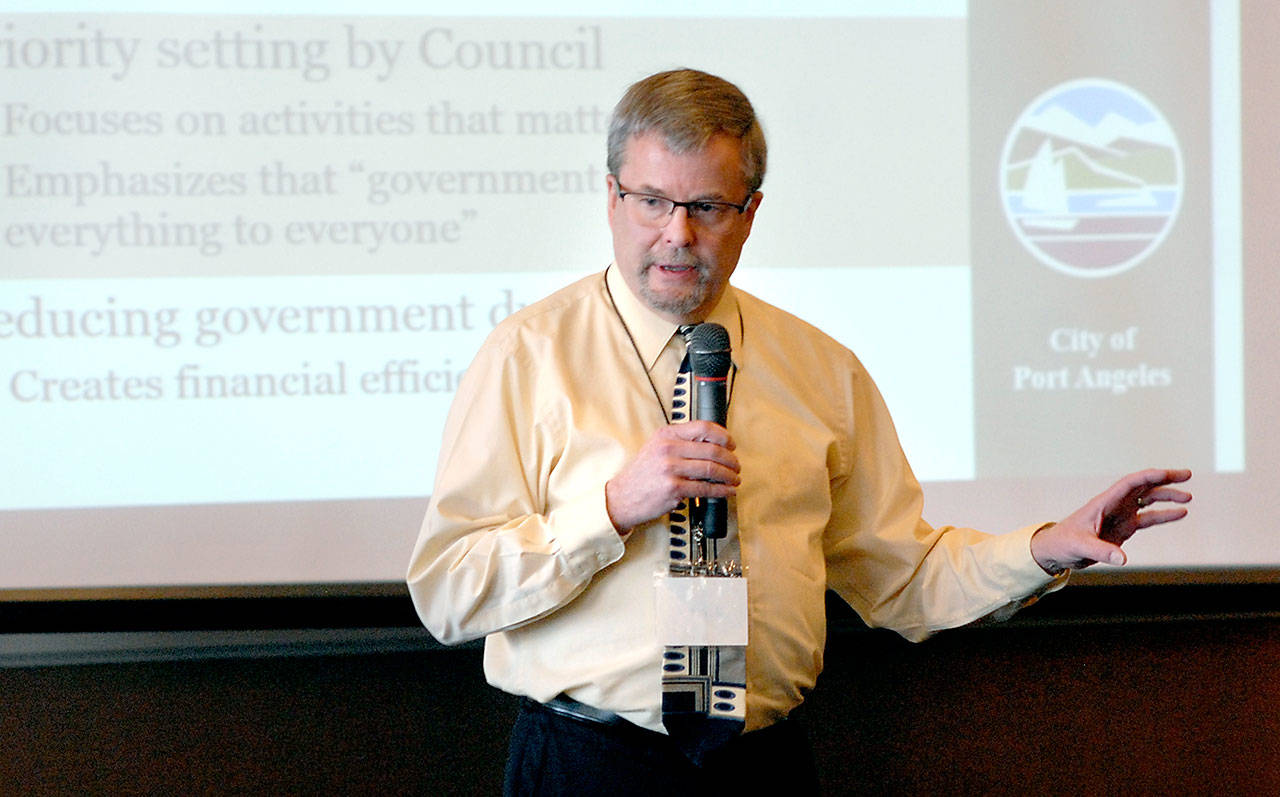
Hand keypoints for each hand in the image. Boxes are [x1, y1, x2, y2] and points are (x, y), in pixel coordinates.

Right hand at [605, 421, 739, 533]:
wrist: (621, 497)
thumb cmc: (642, 475)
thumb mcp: (656, 448)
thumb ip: (679, 443)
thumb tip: (711, 444)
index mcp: (666, 435)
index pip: (702, 427)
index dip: (723, 435)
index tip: (731, 444)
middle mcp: (668, 449)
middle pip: (712, 449)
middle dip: (730, 459)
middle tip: (736, 465)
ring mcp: (670, 468)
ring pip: (711, 469)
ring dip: (729, 475)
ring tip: (734, 479)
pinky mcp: (673, 488)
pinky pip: (705, 488)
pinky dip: (721, 490)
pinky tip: (727, 491)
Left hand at [1031, 468, 1191, 573]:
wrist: (1058, 551)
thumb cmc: (1064, 543)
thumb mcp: (1080, 546)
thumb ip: (1101, 551)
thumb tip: (1122, 559)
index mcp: (1104, 502)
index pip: (1130, 483)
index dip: (1149, 476)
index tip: (1168, 473)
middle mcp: (1115, 505)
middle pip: (1143, 486)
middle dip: (1165, 479)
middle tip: (1187, 475)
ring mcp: (1121, 515)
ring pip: (1148, 500)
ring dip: (1167, 497)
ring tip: (1188, 498)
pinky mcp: (1124, 528)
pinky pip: (1148, 518)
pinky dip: (1164, 515)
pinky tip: (1180, 514)